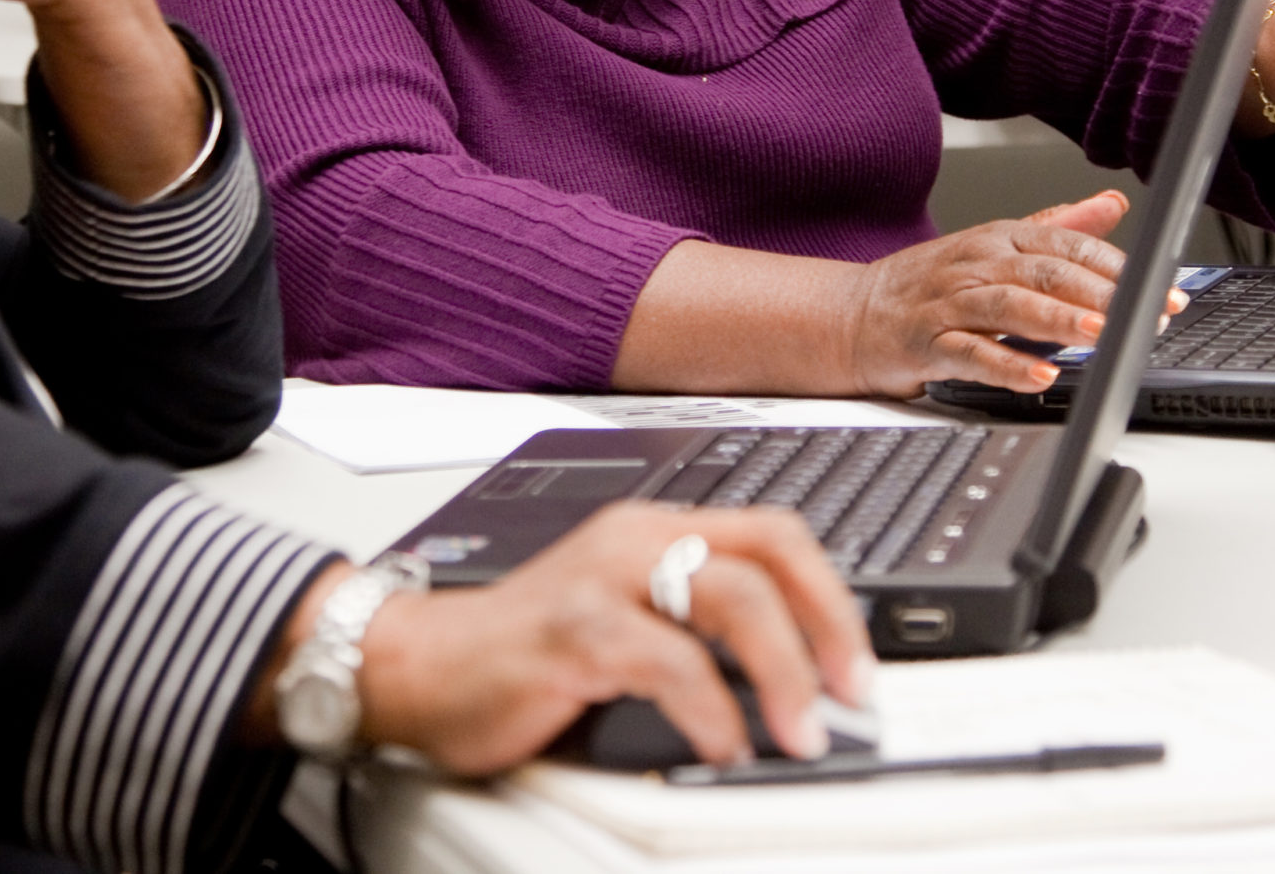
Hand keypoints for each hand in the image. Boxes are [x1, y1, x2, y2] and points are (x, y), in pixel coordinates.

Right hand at [346, 504, 872, 772]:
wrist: (416, 667)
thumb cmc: (521, 657)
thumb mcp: (625, 629)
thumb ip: (695, 636)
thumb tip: (794, 688)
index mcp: (653, 531)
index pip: (774, 533)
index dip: (832, 595)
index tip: (859, 664)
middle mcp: (634, 538)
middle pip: (768, 552)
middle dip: (829, 625)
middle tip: (849, 695)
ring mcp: (602, 577)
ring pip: (732, 597)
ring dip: (785, 671)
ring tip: (799, 731)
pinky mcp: (573, 629)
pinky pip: (669, 660)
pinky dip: (712, 709)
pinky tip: (721, 744)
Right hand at [846, 191, 1164, 394]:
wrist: (851, 314)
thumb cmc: (930, 283)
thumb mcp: (994, 244)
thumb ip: (1057, 225)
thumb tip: (1112, 203)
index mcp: (999, 238)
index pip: (1067, 243)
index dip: (1118, 265)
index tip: (1166, 286)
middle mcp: (976, 263)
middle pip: (1044, 272)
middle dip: (1100, 294)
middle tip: (1144, 313)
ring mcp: (949, 302)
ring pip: (1009, 306)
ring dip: (1057, 321)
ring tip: (1098, 336)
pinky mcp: (926, 343)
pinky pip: (969, 354)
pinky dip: (1005, 366)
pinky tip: (1038, 377)